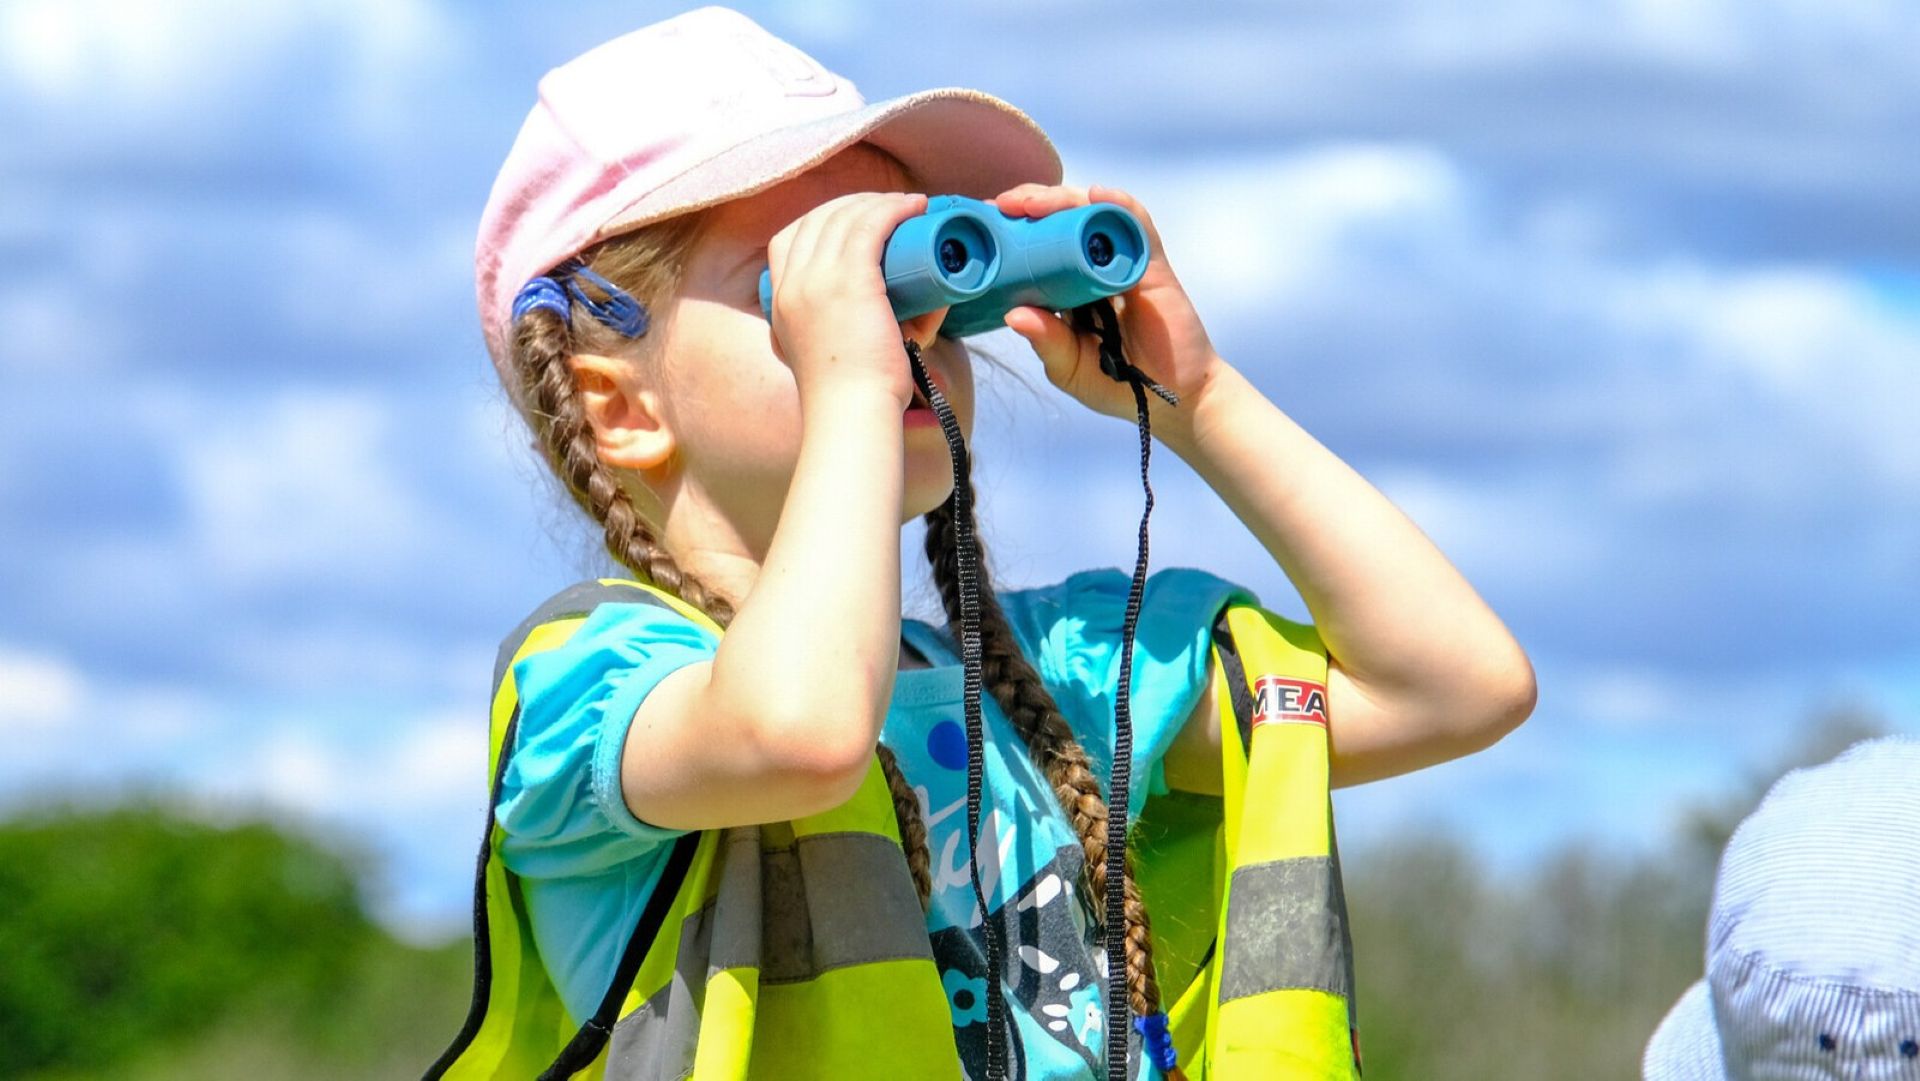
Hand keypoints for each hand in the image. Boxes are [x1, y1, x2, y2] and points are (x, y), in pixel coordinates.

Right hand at [765, 191, 932, 410]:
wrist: (852, 415)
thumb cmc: (852, 395)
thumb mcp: (835, 355)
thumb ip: (857, 332)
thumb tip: (922, 306)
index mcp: (779, 302)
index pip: (787, 240)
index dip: (821, 221)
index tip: (855, 222)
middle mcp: (792, 285)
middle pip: (817, 220)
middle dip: (853, 205)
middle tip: (889, 210)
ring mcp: (817, 281)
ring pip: (844, 217)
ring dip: (878, 203)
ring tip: (908, 206)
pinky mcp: (850, 282)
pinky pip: (870, 226)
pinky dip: (892, 209)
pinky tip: (914, 206)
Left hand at [993, 184, 1224, 435]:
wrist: (1171, 400)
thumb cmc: (1116, 383)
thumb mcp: (1069, 368)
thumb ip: (1046, 343)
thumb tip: (1014, 316)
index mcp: (1067, 286)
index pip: (1038, 244)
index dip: (1011, 229)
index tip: (981, 223)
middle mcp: (1093, 266)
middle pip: (1062, 218)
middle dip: (1029, 203)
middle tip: (999, 206)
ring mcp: (1123, 262)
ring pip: (1093, 212)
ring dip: (1061, 200)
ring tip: (1030, 203)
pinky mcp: (1153, 266)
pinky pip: (1137, 225)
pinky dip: (1118, 206)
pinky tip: (1097, 196)